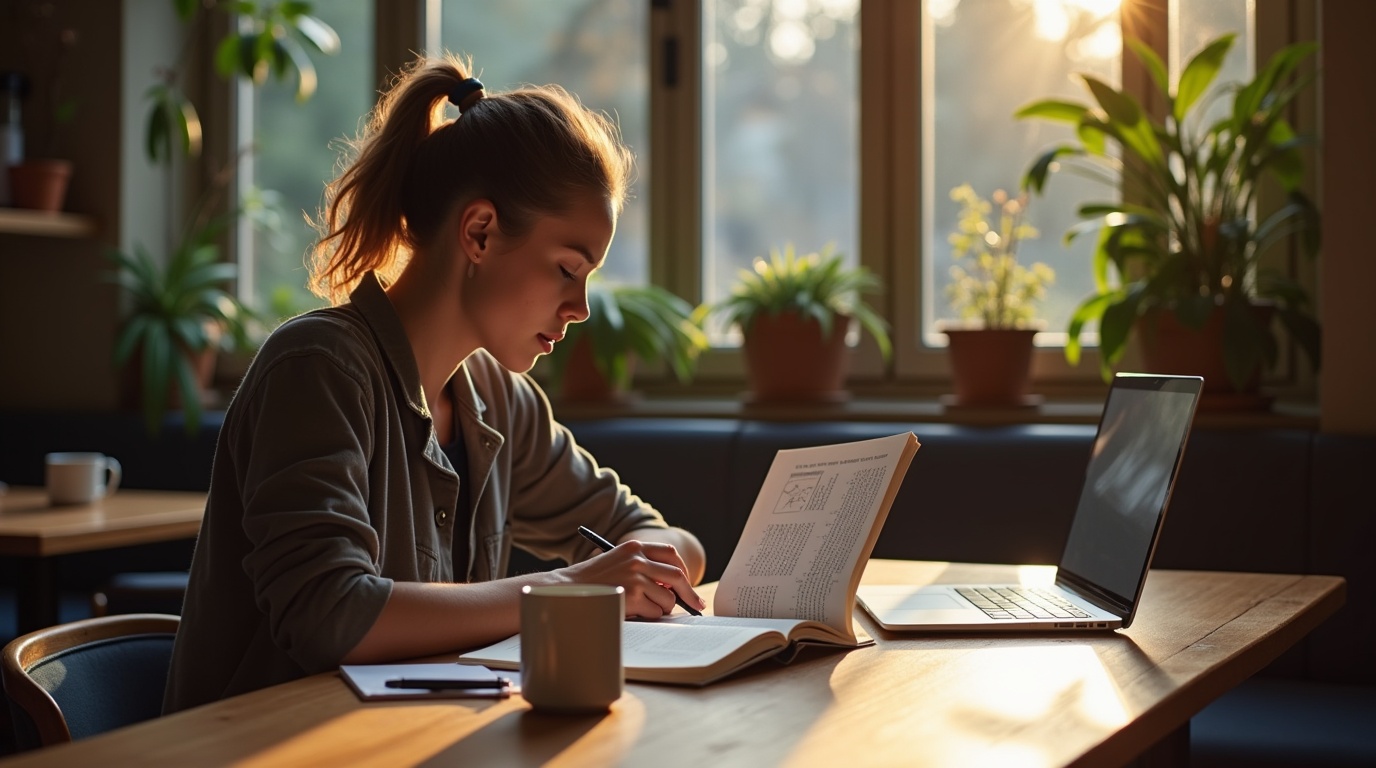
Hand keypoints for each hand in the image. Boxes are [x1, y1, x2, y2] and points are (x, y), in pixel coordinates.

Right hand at [560, 539, 705, 618]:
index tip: (687, 583)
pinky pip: (656, 612)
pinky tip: (632, 612)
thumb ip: (643, 568)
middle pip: (677, 576)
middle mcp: (637, 559)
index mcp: (634, 547)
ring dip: (661, 608)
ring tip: (642, 608)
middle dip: (689, 593)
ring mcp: (635, 577)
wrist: (567, 590)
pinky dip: (649, 616)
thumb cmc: (592, 581)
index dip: (682, 570)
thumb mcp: (618, 563)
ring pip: (668, 599)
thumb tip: (674, 589)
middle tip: (696, 605)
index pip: (670, 554)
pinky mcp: (632, 596)